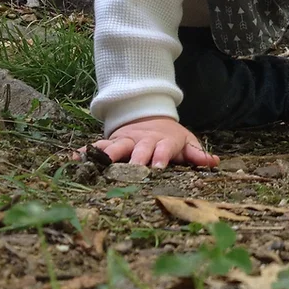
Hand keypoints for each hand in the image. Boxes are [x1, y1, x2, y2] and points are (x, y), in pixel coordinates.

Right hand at [90, 117, 218, 168]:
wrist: (150, 117)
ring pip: (116, 146)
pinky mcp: (111, 141)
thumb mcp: (186, 142)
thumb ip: (197, 153)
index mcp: (163, 141)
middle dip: (134, 160)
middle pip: (138, 149)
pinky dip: (86, 151)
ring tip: (97, 163)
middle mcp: (143, 140)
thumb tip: (214, 161)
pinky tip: (75, 158)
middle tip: (130, 171)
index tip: (158, 168)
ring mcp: (126, 140)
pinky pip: (98, 146)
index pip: (163, 149)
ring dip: (107, 155)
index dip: (161, 157)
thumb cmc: (171, 137)